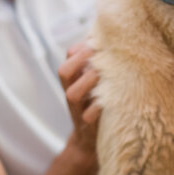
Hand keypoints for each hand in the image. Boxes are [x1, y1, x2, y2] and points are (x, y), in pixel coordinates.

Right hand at [57, 41, 101, 155]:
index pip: (70, 55)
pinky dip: (98, 108)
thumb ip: (99, 60)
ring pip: (72, 94)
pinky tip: (110, 100)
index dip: (83, 46)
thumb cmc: (98, 101)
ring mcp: (77, 110)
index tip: (100, 41)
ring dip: (88, 81)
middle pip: (63, 71)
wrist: (91, 139)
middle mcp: (72, 91)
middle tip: (99, 53)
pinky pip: (87, 116)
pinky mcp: (87, 126)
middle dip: (80, 59)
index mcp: (75, 77)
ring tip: (103, 75)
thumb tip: (110, 35)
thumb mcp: (96, 79)